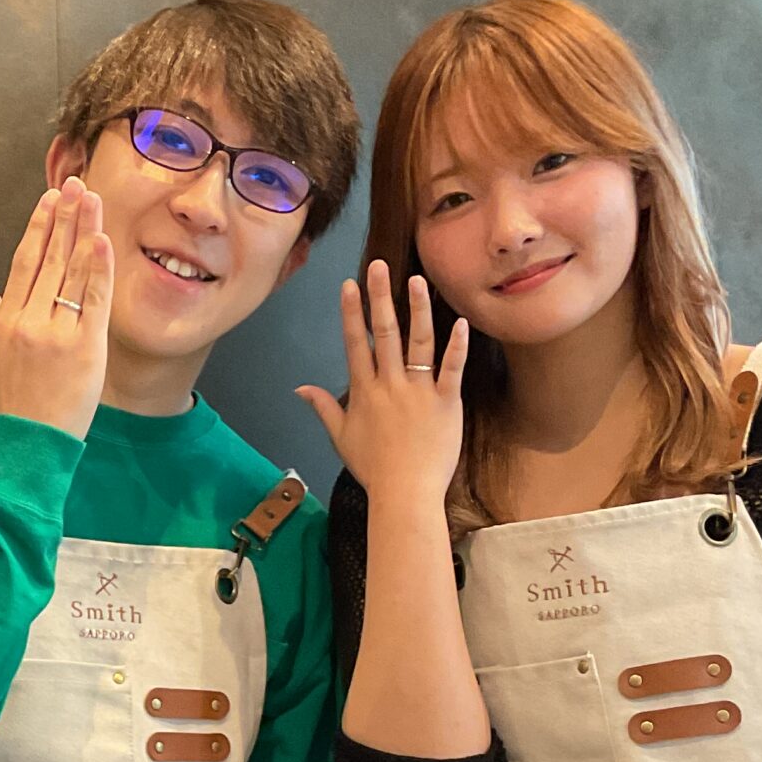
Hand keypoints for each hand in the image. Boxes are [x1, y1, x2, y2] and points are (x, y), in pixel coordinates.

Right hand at [0, 178, 113, 442]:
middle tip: (76, 185)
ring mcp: (57, 332)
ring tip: (93, 199)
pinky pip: (94, 300)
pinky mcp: (85, 348)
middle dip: (63, 217)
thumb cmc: (9, 413)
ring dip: (83, 230)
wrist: (28, 448)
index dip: (38, 229)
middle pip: (49, 257)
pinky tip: (102, 241)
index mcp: (5, 323)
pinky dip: (98, 269)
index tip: (49, 201)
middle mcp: (28, 320)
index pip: (24, 264)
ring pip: (72, 271)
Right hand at [296, 261, 467, 504]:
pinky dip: (457, 347)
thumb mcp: (342, 438)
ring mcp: (419, 392)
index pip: (355, 344)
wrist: (404, 494)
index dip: (352, 313)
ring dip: (418, 310)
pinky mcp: (446, 403)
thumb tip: (300, 389)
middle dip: (380, 298)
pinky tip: (461, 322)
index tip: (350, 285)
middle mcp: (390, 385)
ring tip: (418, 280)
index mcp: (364, 392)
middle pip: (384, 334)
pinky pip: (452, 370)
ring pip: (418, 344)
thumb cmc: (374, 469)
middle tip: (379, 266)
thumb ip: (324, 408)